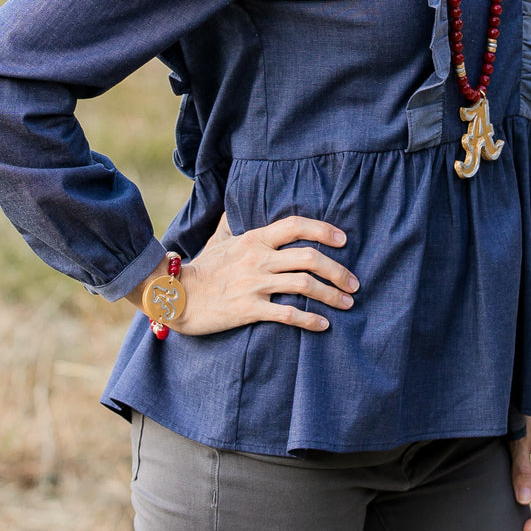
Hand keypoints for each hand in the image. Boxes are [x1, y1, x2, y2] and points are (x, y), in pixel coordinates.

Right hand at [127, 213, 357, 335]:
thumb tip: (231, 204)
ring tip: (347, 303)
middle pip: (308, 257)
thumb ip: (230, 222)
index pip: (296, 225)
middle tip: (353, 283)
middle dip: (337, 270)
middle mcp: (258, 258)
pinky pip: (287, 314)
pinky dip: (310, 320)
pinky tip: (323, 325)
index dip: (323, 229)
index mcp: (255, 238)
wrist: (176, 295)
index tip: (343, 240)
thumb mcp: (218, 239)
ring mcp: (254, 283)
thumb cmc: (202, 268)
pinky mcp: (249, 309)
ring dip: (331, 295)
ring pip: (304, 285)